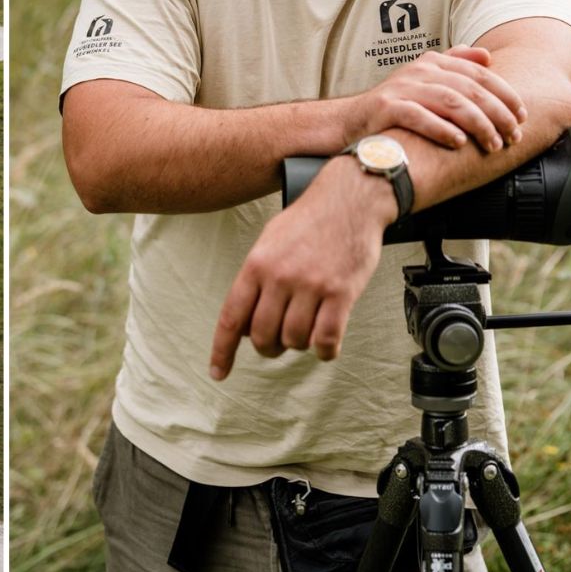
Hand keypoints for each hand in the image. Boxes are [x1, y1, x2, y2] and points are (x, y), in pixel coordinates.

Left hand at [209, 157, 393, 379]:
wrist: (352, 197)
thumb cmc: (311, 219)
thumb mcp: (270, 240)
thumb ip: (256, 279)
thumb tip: (243, 323)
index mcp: (257, 264)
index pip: (231, 318)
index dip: (222, 351)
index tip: (218, 373)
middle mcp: (280, 277)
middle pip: (262, 337)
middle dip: (268, 348)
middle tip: (279, 342)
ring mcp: (311, 285)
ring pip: (294, 341)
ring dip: (299, 345)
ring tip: (307, 331)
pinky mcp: (341, 293)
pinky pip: (326, 340)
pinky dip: (325, 351)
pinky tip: (327, 346)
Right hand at [344, 46, 524, 152]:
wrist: (349, 123)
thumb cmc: (395, 107)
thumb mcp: (424, 81)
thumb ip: (454, 64)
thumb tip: (487, 55)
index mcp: (432, 62)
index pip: (479, 73)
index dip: (505, 94)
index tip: (522, 116)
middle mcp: (419, 71)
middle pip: (470, 89)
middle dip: (498, 113)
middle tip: (514, 136)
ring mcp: (402, 88)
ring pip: (451, 102)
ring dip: (478, 124)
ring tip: (493, 144)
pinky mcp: (386, 108)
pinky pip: (420, 117)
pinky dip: (442, 129)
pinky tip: (459, 143)